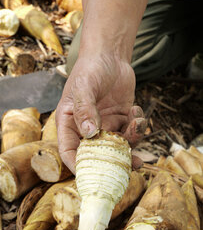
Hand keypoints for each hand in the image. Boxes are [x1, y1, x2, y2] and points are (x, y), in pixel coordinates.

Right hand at [56, 53, 146, 173]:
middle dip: (114, 160)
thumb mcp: (84, 87)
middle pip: (97, 154)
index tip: (92, 175)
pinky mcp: (121, 120)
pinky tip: (136, 111)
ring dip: (131, 142)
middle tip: (130, 165)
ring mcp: (106, 125)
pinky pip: (130, 132)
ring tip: (137, 125)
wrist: (110, 55)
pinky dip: (137, 126)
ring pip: (117, 146)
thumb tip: (89, 133)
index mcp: (70, 123)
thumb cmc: (90, 68)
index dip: (78, 165)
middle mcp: (87, 129)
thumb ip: (85, 109)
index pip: (70, 151)